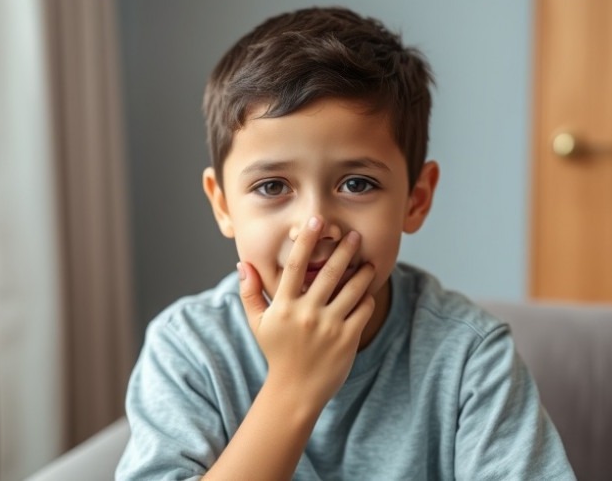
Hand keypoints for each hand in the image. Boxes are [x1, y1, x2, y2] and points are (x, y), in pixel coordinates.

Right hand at [237, 216, 375, 409]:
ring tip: (368, 262)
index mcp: (284, 306)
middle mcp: (306, 314)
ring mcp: (328, 327)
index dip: (306, 240)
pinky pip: (362, 309)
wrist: (295, 391)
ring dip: (362, 272)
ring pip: (351, 289)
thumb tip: (243, 264)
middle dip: (343, 250)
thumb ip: (250, 292)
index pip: (295, 266)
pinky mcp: (347, 339)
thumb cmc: (277, 353)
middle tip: (354, 234)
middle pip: (328, 273)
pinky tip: (368, 291)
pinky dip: (367, 297)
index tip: (316, 220)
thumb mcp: (258, 323)